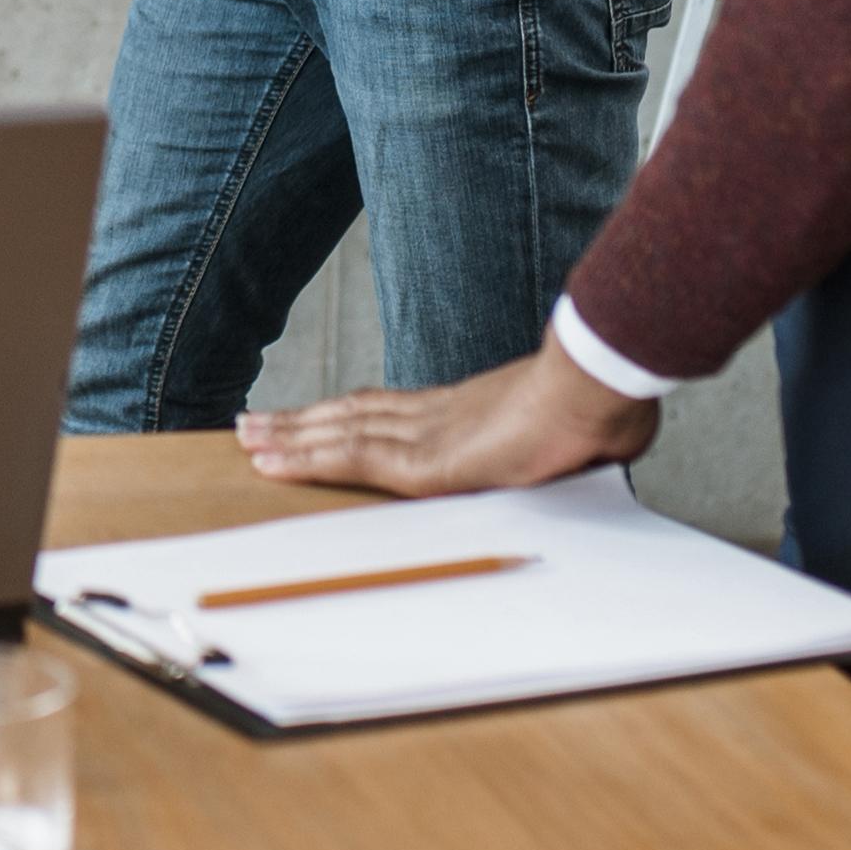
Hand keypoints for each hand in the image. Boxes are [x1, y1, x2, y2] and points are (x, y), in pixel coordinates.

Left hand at [241, 335, 658, 490]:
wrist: (601, 388)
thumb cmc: (603, 409)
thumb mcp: (578, 438)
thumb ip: (565, 451)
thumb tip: (592, 454)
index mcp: (467, 411)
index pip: (390, 410)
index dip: (347, 413)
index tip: (316, 415)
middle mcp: (436, 415)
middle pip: (352, 414)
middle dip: (302, 421)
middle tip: (255, 423)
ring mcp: (426, 434)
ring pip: (338, 432)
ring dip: (289, 437)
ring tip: (247, 437)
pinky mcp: (423, 462)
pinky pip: (348, 459)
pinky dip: (304, 459)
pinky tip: (271, 461)